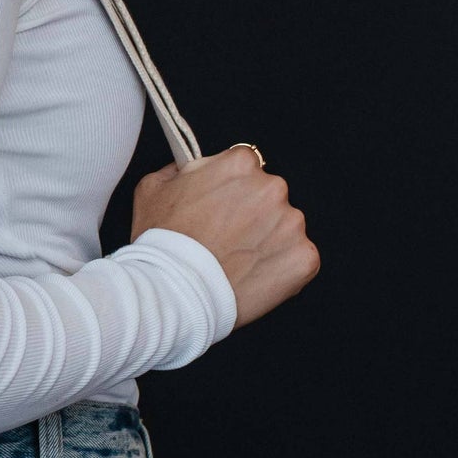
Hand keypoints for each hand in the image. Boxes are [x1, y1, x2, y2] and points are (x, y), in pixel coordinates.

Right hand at [131, 145, 319, 328]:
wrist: (173, 293)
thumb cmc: (160, 243)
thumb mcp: (153, 189)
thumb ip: (179, 170)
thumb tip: (190, 169)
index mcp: (240, 164)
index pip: (245, 165)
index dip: (229, 188)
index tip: (219, 208)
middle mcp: (273, 188)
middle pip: (268, 195)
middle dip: (251, 213)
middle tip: (224, 238)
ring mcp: (292, 224)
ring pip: (284, 227)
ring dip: (266, 240)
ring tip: (237, 262)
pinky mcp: (304, 258)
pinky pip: (299, 259)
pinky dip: (281, 268)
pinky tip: (253, 277)